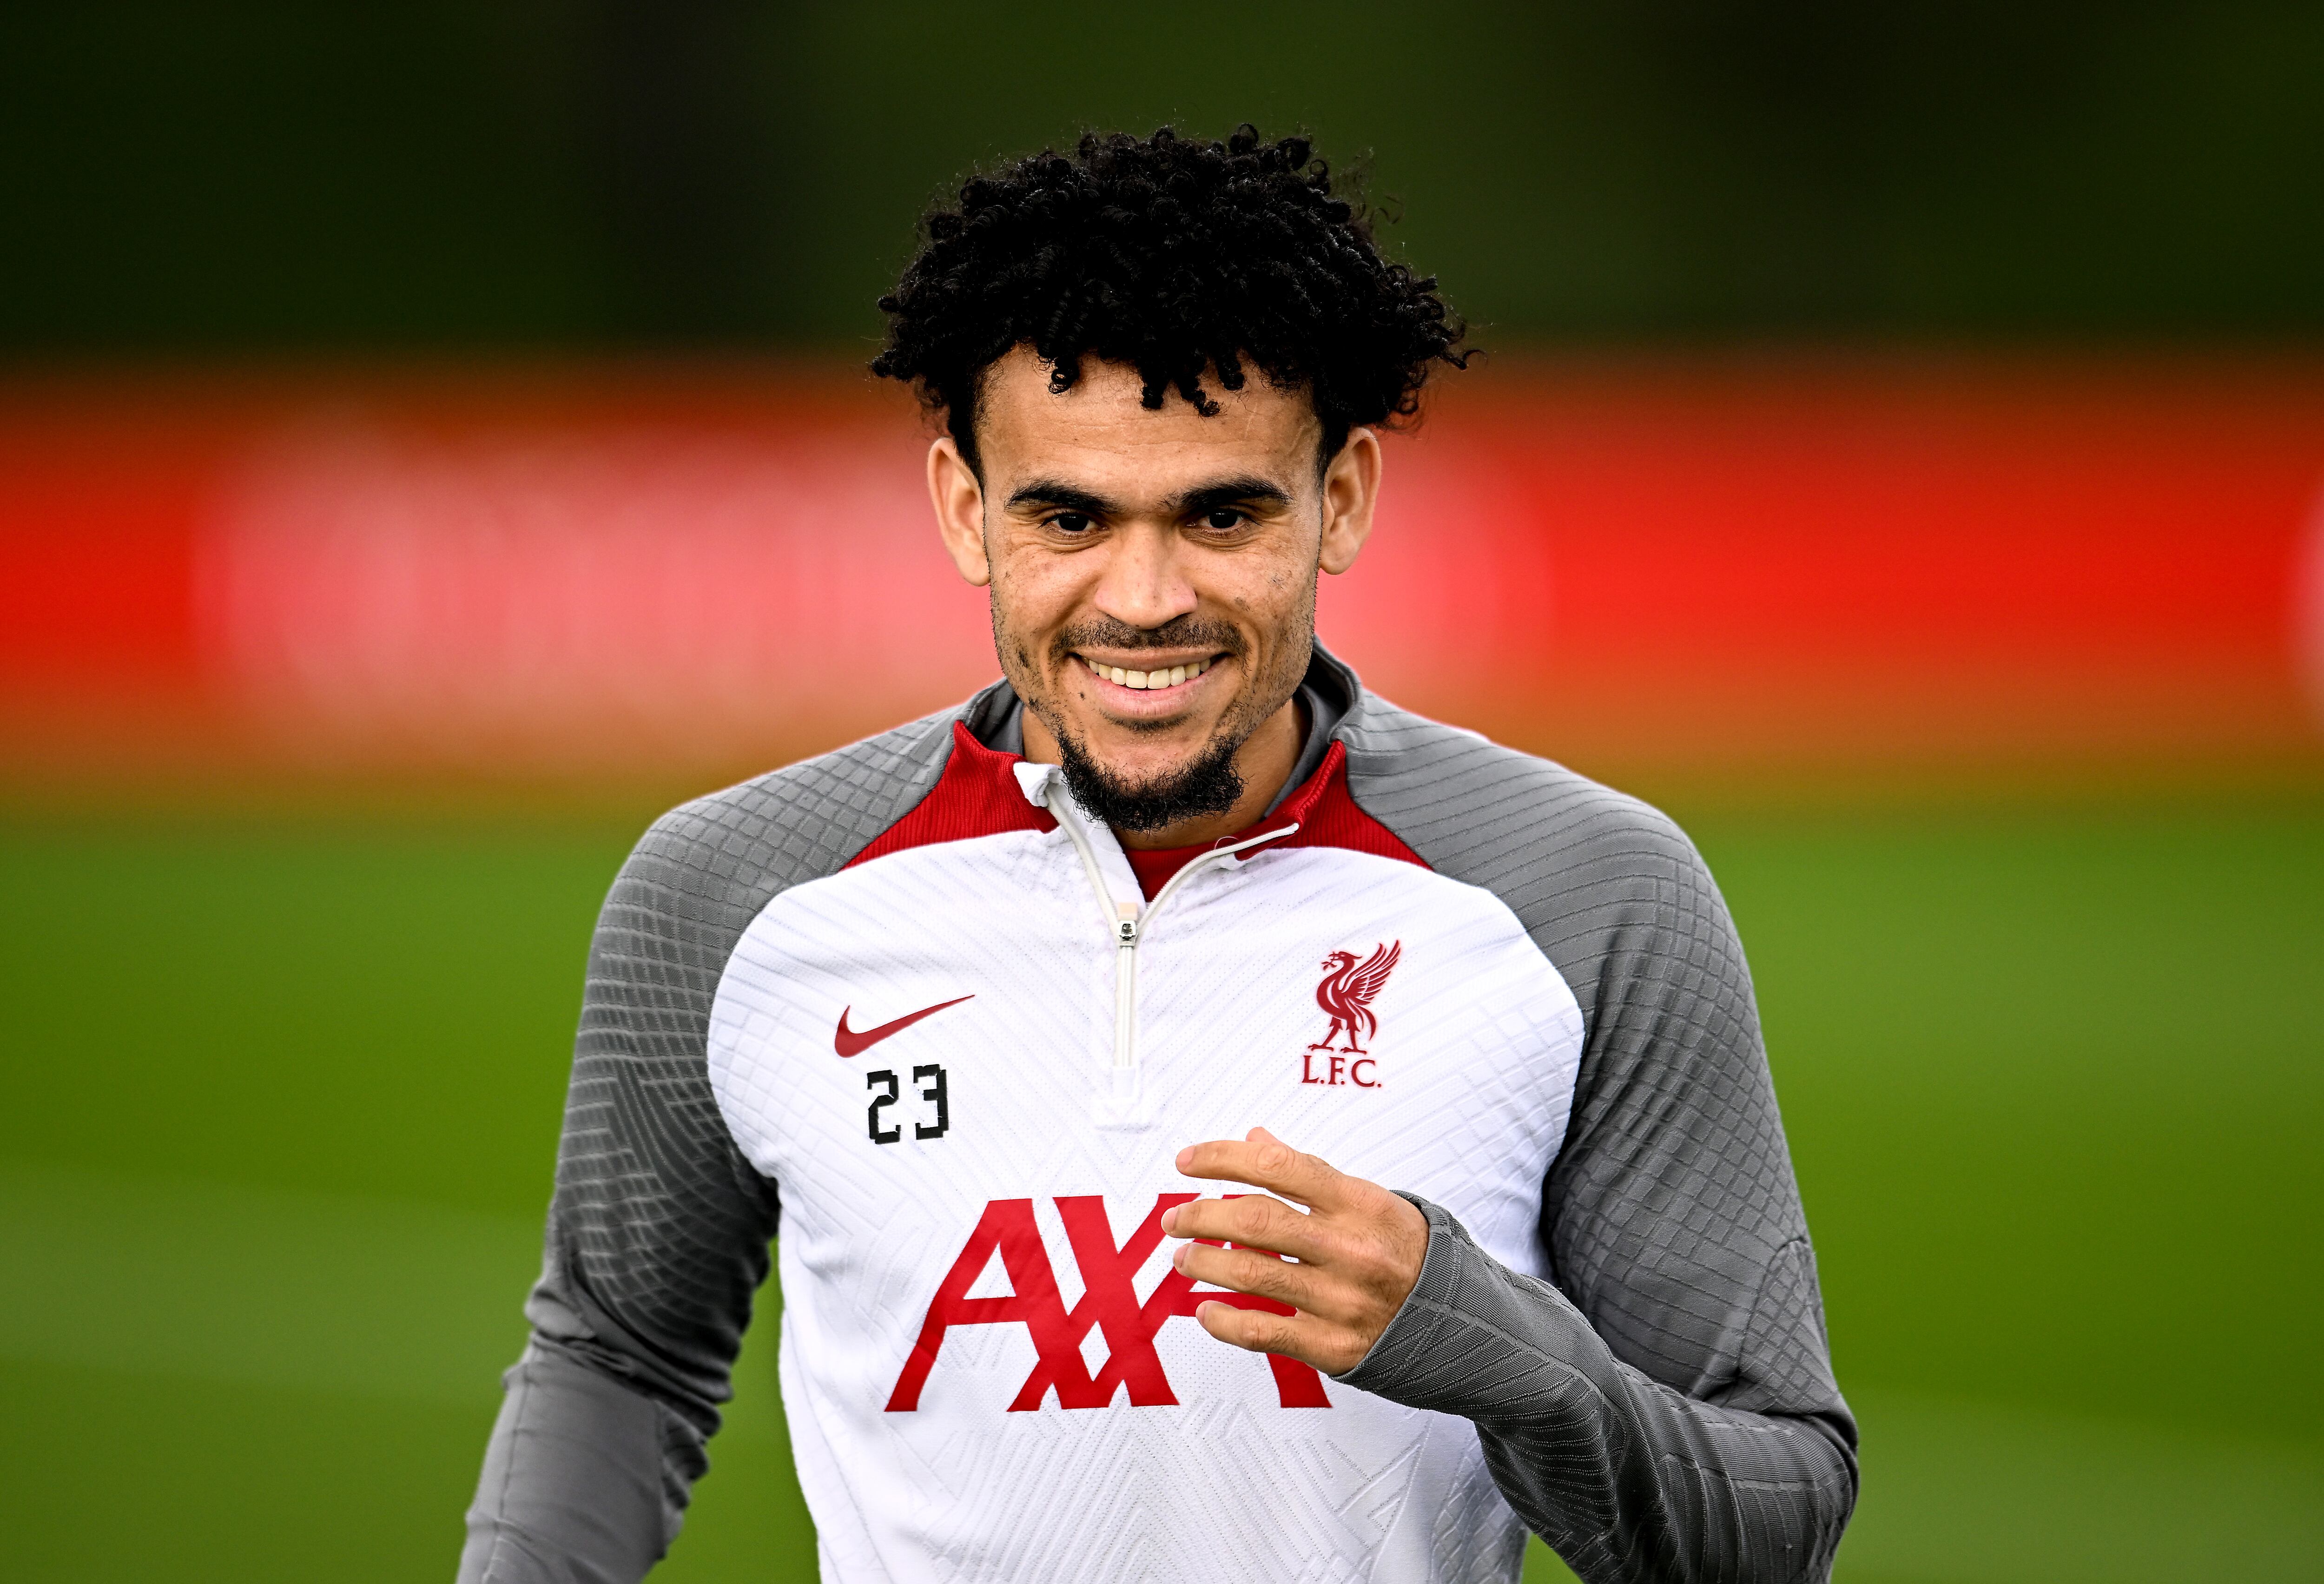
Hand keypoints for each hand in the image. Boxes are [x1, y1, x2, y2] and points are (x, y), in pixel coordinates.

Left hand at [1159, 1127, 1428, 1375]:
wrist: (1466, 1326)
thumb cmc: (1409, 1255)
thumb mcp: (1373, 1202)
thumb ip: (1312, 1172)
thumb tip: (1255, 1139)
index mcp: (1361, 1204)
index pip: (1279, 1167)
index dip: (1223, 1158)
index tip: (1187, 1161)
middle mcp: (1350, 1249)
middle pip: (1256, 1221)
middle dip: (1201, 1215)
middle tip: (1175, 1217)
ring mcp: (1341, 1300)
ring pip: (1252, 1274)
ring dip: (1203, 1262)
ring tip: (1182, 1257)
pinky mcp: (1334, 1347)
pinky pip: (1263, 1332)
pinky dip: (1224, 1321)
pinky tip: (1205, 1311)